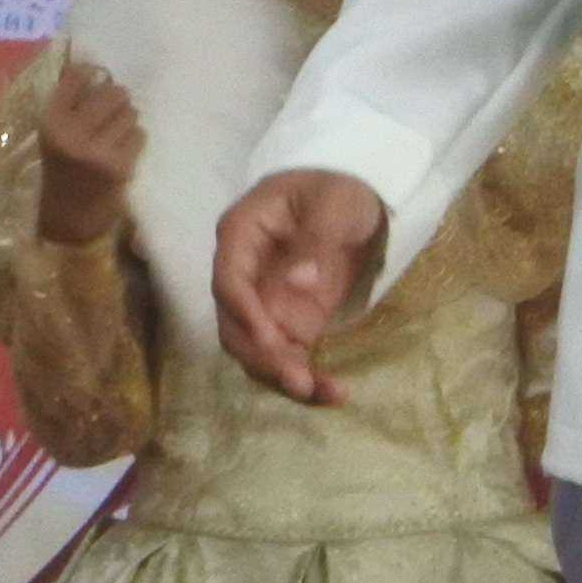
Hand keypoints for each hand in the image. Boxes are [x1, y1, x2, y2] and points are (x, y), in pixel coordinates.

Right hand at [33, 56, 145, 248]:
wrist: (68, 217)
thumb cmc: (59, 169)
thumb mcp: (51, 135)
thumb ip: (66, 103)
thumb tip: (88, 64)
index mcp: (50, 122)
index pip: (75, 78)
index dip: (89, 72)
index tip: (93, 77)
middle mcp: (73, 134)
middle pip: (111, 92)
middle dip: (116, 97)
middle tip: (113, 106)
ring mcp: (98, 151)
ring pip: (129, 113)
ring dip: (127, 118)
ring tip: (116, 130)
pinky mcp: (120, 166)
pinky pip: (139, 135)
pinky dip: (135, 138)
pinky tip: (123, 147)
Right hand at [213, 169, 391, 408]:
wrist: (352, 192)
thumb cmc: (336, 188)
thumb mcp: (334, 202)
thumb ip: (315, 239)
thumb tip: (300, 282)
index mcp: (240, 236)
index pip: (229, 281)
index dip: (246, 315)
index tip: (275, 342)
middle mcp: (244, 274)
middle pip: (235, 326)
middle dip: (264, 358)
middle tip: (300, 382)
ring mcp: (265, 301)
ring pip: (256, 351)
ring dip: (284, 377)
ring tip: (327, 394)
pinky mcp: (290, 321)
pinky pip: (287, 357)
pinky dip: (307, 378)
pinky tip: (334, 393)